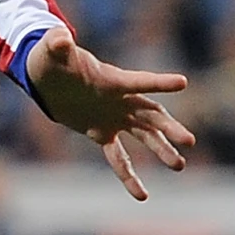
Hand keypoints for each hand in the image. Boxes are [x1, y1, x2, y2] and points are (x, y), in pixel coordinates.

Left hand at [25, 29, 194, 201]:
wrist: (46, 77)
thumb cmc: (51, 58)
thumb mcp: (51, 50)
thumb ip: (57, 43)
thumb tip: (60, 39)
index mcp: (112, 79)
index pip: (139, 82)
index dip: (158, 82)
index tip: (182, 82)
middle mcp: (119, 100)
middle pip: (151, 114)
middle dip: (169, 127)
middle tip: (188, 141)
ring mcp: (114, 117)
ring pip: (144, 136)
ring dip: (161, 150)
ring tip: (179, 165)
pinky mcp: (103, 132)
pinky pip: (119, 157)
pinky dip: (129, 175)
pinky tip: (141, 195)